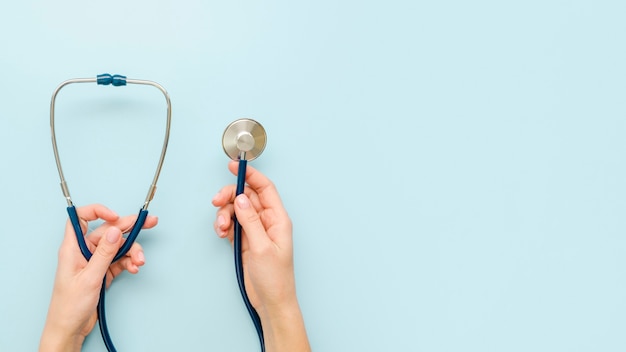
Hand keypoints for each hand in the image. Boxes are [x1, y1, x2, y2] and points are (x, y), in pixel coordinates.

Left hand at [39, 204, 157, 351]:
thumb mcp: (90, 277)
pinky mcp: (102, 272)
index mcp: (73, 248)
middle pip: (108, 231)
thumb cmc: (69, 306)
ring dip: (132, 252)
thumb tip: (114, 231)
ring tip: (140, 261)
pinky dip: (129, 263)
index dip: (97, 212)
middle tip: (149, 222)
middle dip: (129, 228)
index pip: (80, 218)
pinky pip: (119, 261)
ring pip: (118, 247)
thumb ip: (104, 253)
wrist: (70, 328)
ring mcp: (94, 261)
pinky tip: (133, 268)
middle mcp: (83, 251)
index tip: (115, 215)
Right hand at [212, 161, 310, 351]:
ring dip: (225, 214)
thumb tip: (241, 198)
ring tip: (221, 228)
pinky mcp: (245, 240)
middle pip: (247, 197)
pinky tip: (222, 233)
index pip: (265, 188)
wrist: (271, 301)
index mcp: (278, 219)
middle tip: (217, 202)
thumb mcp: (261, 247)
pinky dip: (224, 225)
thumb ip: (250, 221)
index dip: (251, 175)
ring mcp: (256, 230)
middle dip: (230, 196)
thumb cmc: (275, 278)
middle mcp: (267, 222)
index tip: (235, 166)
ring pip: (236, 210)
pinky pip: (232, 224)